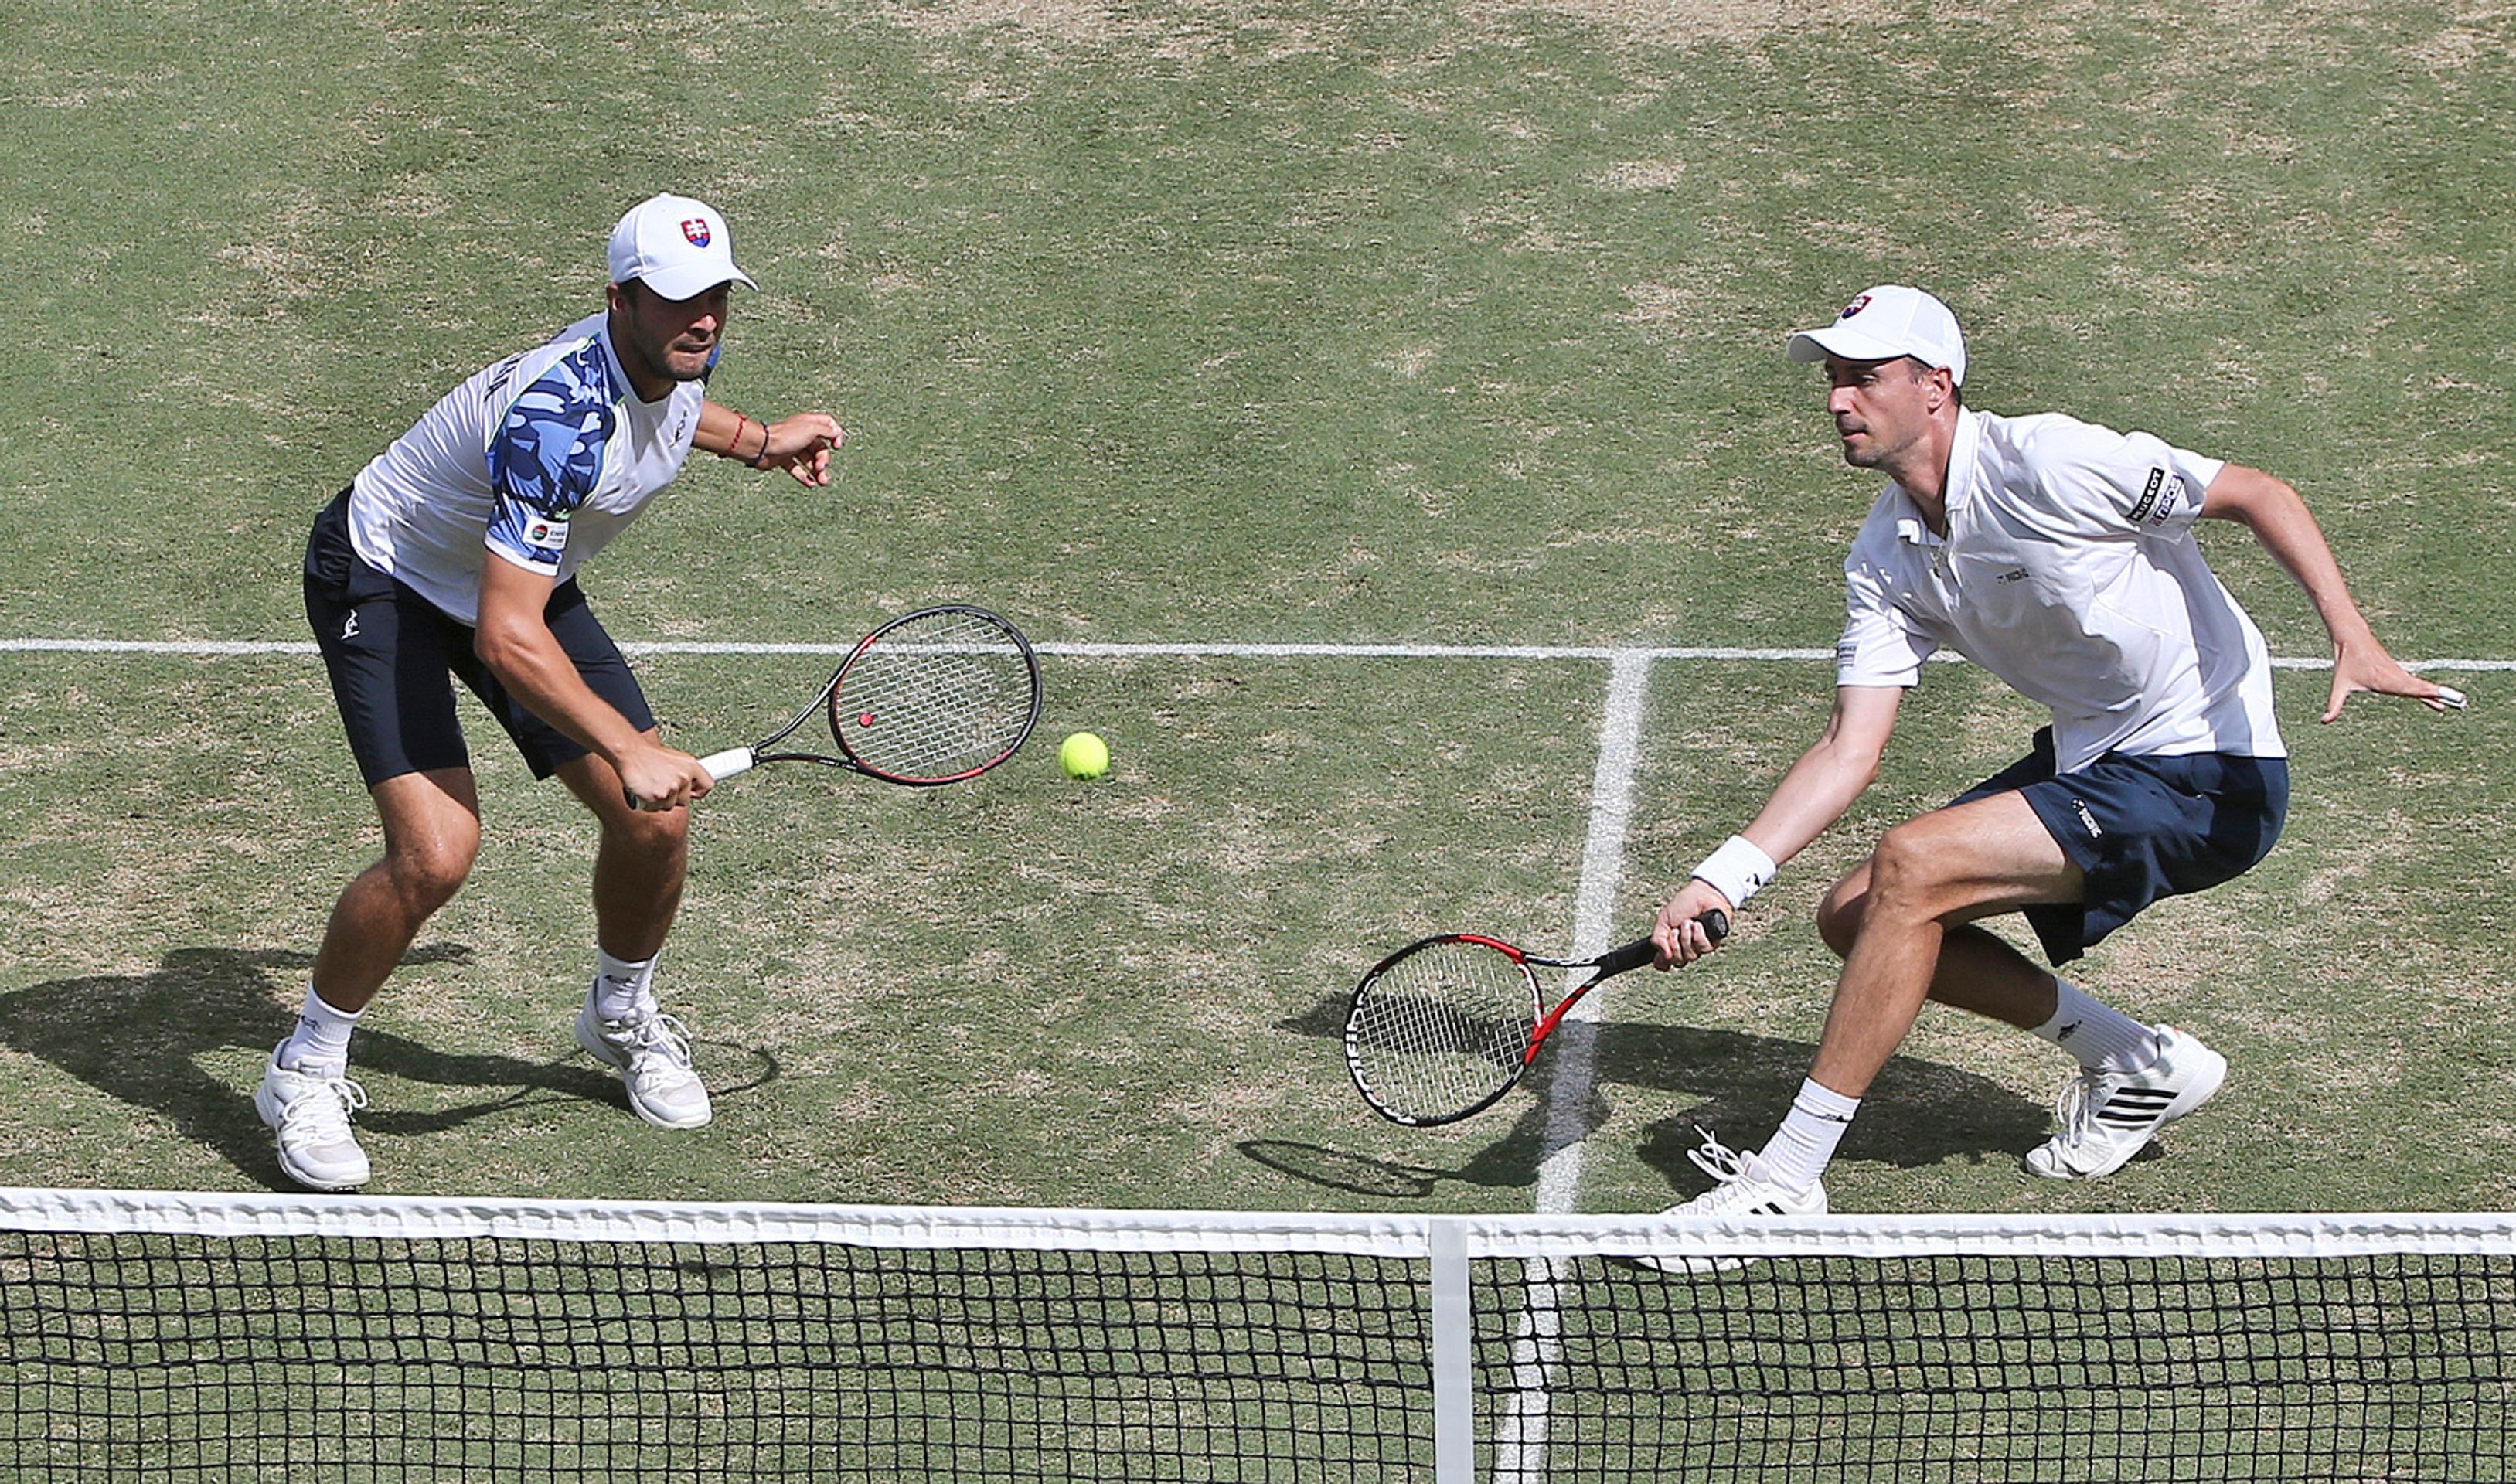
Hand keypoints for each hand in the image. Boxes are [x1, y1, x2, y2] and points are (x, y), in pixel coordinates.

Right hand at [618, 740, 716, 812]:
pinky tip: (644, 789)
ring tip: (651, 784)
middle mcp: (684, 776)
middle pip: (685, 800)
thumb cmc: (648, 755)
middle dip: (673, 797)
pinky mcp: (658, 796)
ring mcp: (671, 788)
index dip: (699, 792)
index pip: (708, 785)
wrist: (629, 752)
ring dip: (660, 800)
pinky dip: (648, 803)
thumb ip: (685, 772)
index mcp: (691, 765)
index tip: (693, 794)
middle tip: (661, 784)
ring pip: (669, 806)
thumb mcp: (674, 758)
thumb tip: (691, 784)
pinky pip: (655, 808)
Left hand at [759, 413, 845, 486]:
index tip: (836, 446)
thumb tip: (837, 431)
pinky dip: (804, 477)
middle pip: (820, 448)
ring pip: (810, 461)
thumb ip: (827, 430)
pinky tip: (810, 484)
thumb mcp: (811, 429)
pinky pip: (797, 469)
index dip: (835, 435)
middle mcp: (801, 434)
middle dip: (824, 460)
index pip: (828, 425)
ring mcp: (792, 448)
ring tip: (821, 481)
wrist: (761, 447)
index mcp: (809, 423)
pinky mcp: (784, 460)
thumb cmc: (784, 436)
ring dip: (817, 472)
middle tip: (821, 467)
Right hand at [1652, 881, 1734, 968]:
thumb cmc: (1684, 904)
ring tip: (1688, 923)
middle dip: (1675, 944)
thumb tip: (1664, 957)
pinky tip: (1699, 925)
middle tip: (1676, 930)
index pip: (1664, 963)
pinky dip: (1699, 935)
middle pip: (1678, 962)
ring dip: (1687, 937)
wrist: (1702, 894)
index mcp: (1671, 943)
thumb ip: (1657, 939)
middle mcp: (1685, 947)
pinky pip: (1703, 948)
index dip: (1662, 962)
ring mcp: (1699, 947)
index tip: (1662, 956)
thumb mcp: (1663, 920)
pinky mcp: (1712, 943)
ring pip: (1691, 956)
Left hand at [2322, 635, 2465, 721]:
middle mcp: (2396, 676)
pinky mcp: (2398, 673)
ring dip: (2437, 694)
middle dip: (2439, 696)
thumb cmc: (2346, 662)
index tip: (2440, 697)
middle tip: (2460, 702)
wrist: (2353, 638)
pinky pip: (2416, 684)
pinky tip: (2435, 700)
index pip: (2409, 689)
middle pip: (2421, 688)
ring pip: (2421, 686)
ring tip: (2455, 703)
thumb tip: (2324, 721)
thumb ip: (2335, 704)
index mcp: (2386, 680)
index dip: (2425, 693)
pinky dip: (2427, 691)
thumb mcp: (2340, 685)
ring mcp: (2399, 674)